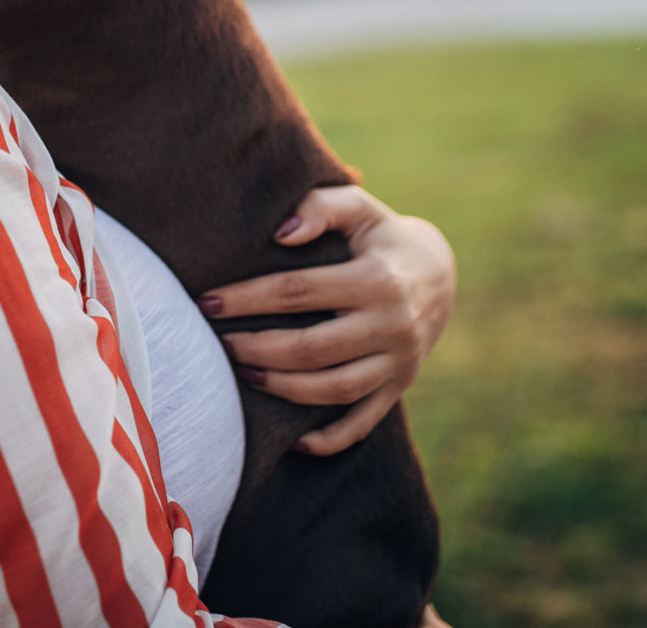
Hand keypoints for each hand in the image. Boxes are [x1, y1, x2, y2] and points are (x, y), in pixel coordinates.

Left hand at [202, 185, 455, 455]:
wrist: (439, 274)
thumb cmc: (379, 235)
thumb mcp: (359, 207)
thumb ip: (320, 208)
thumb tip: (280, 233)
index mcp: (378, 279)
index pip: (299, 292)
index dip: (248, 298)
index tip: (207, 302)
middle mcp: (393, 325)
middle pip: (312, 348)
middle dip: (257, 348)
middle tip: (217, 343)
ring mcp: (399, 362)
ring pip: (335, 390)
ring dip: (283, 389)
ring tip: (243, 375)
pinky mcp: (399, 387)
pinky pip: (363, 424)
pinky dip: (329, 439)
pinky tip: (292, 439)